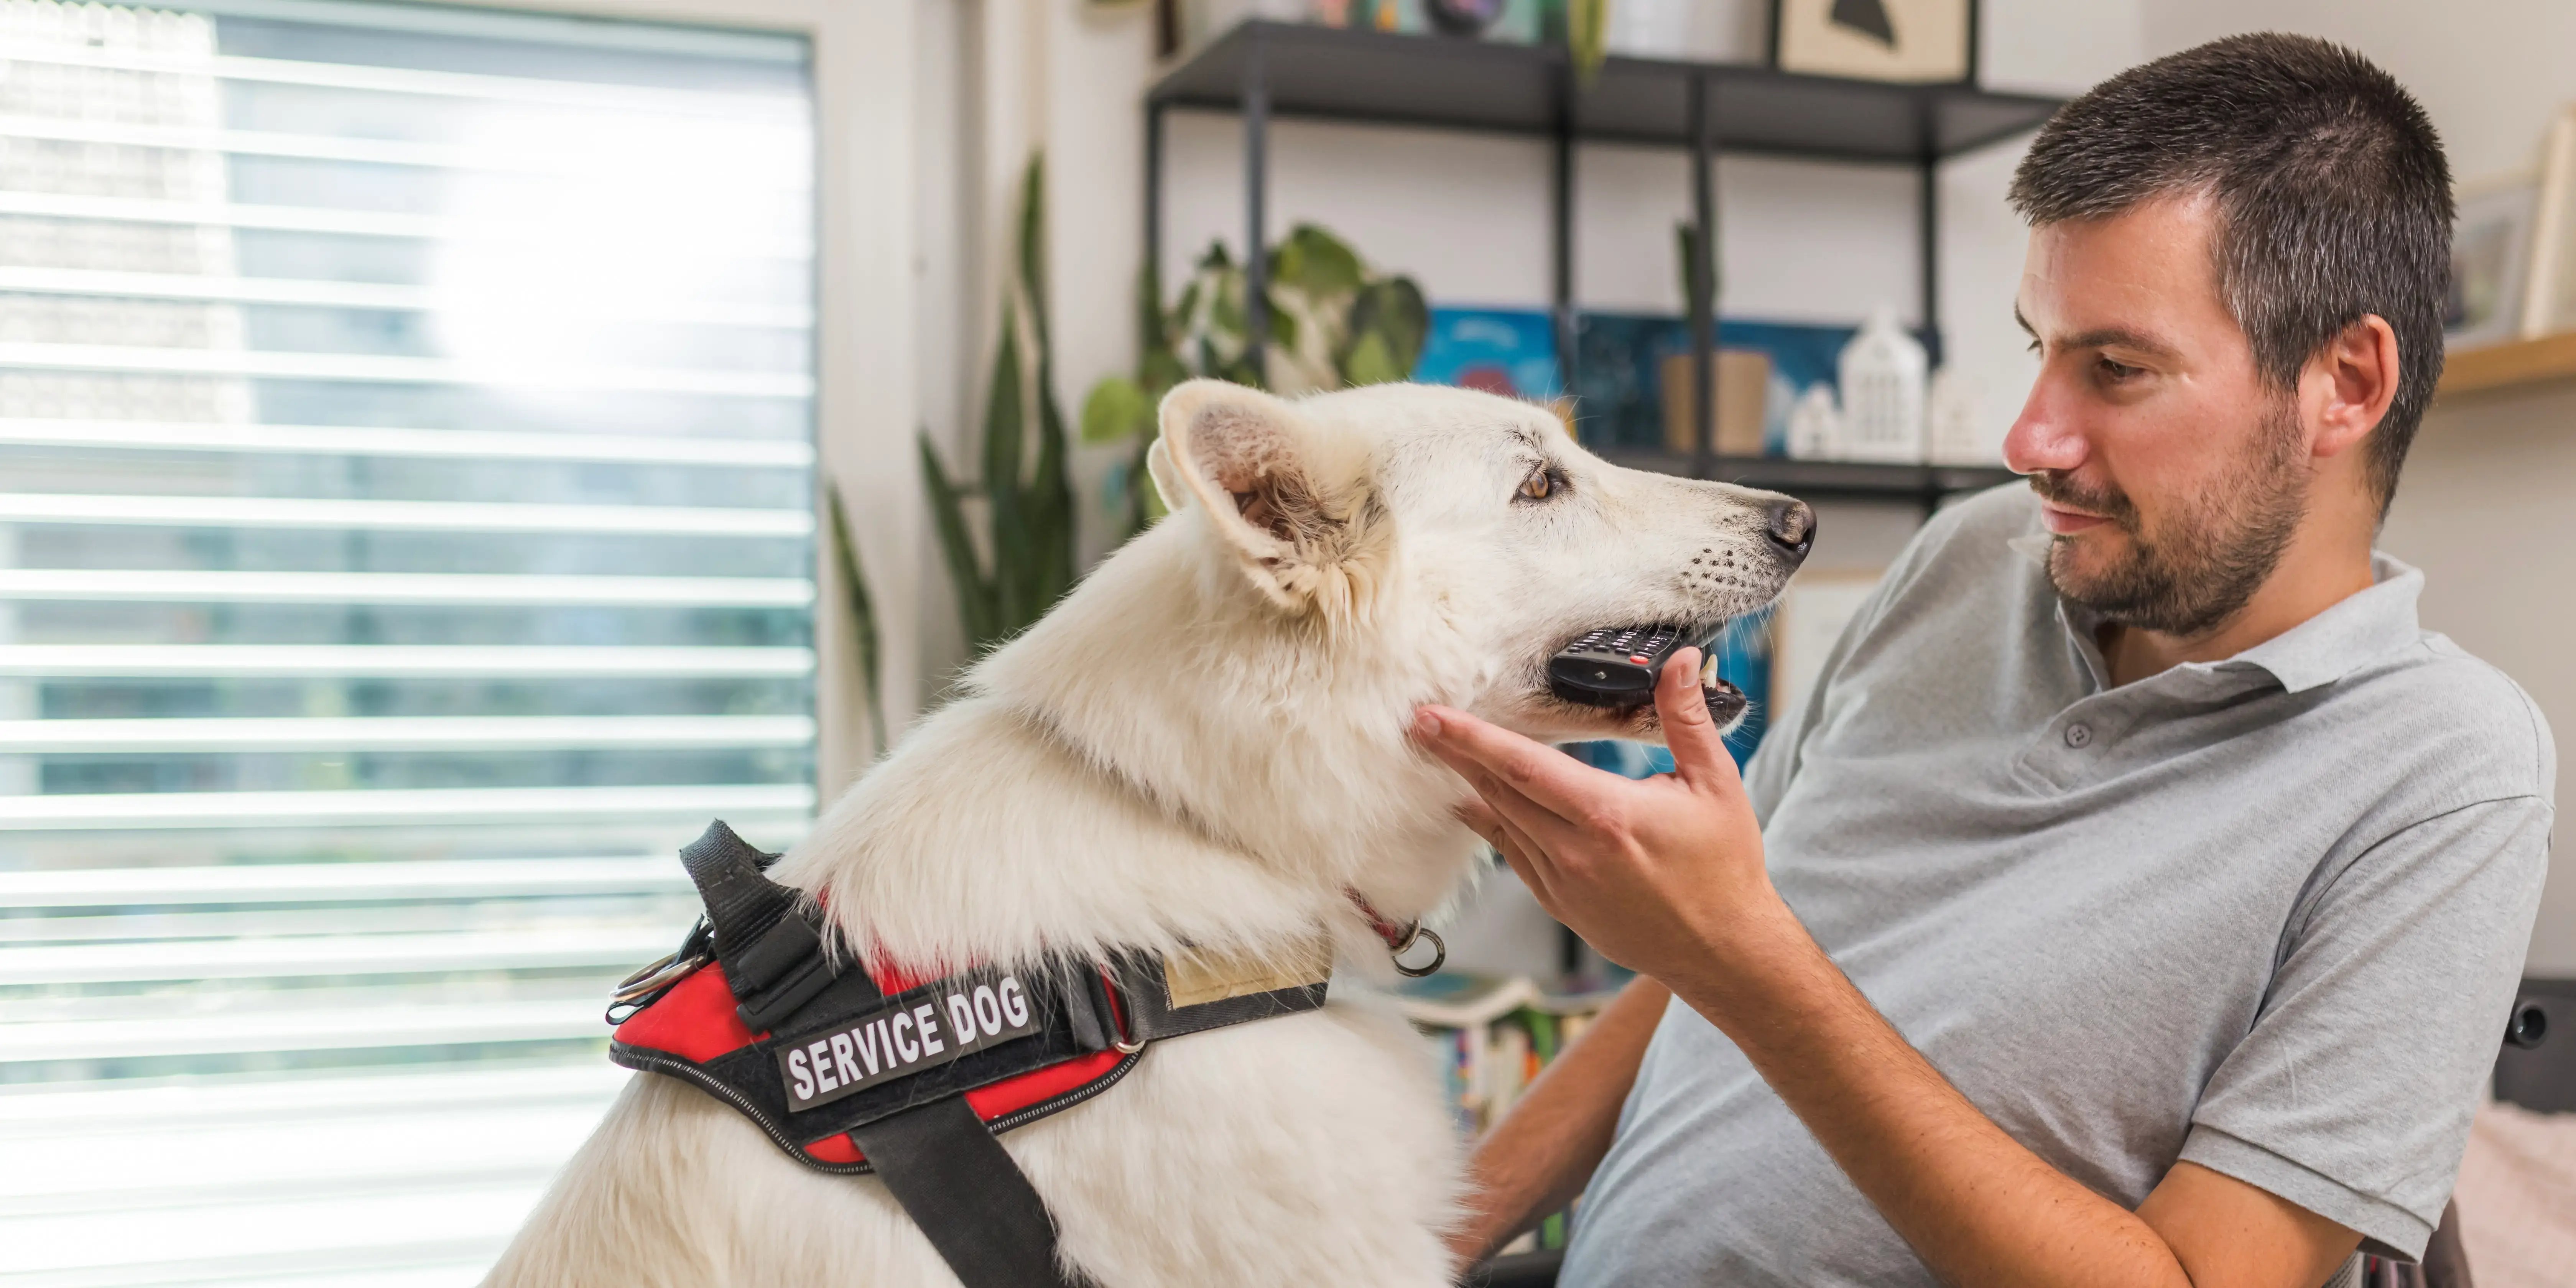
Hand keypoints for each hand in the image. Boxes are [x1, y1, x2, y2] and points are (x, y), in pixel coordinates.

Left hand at [1411, 649, 1790, 984]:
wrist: (1722, 949)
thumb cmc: (1724, 866)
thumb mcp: (1715, 784)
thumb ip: (1686, 720)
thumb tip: (1678, 662)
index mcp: (1607, 815)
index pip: (1522, 766)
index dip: (1472, 739)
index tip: (1432, 717)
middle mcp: (1574, 851)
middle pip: (1498, 791)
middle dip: (1456, 755)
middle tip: (1419, 725)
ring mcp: (1562, 884)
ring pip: (1502, 824)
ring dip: (1470, 787)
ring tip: (1440, 756)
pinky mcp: (1560, 906)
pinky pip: (1515, 856)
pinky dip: (1493, 825)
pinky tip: (1475, 805)